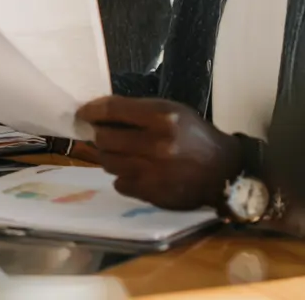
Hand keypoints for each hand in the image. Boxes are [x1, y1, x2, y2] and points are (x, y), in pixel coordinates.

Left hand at [78, 96, 242, 210]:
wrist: (223, 170)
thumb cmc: (193, 134)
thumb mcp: (170, 110)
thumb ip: (137, 111)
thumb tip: (99, 112)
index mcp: (161, 117)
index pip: (112, 111)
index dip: (91, 111)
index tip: (81, 113)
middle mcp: (156, 145)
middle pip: (105, 138)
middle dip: (98, 134)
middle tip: (99, 133)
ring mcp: (153, 172)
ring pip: (109, 162)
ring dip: (107, 156)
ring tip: (118, 151)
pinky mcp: (153, 194)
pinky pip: (119, 183)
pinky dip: (121, 176)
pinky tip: (132, 169)